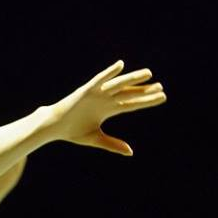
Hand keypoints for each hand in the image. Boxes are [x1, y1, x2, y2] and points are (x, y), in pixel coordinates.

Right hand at [44, 60, 165, 155]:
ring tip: (148, 74)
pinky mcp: (86, 90)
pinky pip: (99, 80)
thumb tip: (130, 151)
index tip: (162, 97)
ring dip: (133, 79)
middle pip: (129, 93)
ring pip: (119, 85)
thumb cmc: (73, 132)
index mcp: (109, 109)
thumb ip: (113, 144)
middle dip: (144, 90)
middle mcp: (106, 99)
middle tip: (161, 87)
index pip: (132, 104)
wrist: (54, 127)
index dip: (146, 101)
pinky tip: (120, 65)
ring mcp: (97, 93)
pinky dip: (109, 73)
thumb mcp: (95, 139)